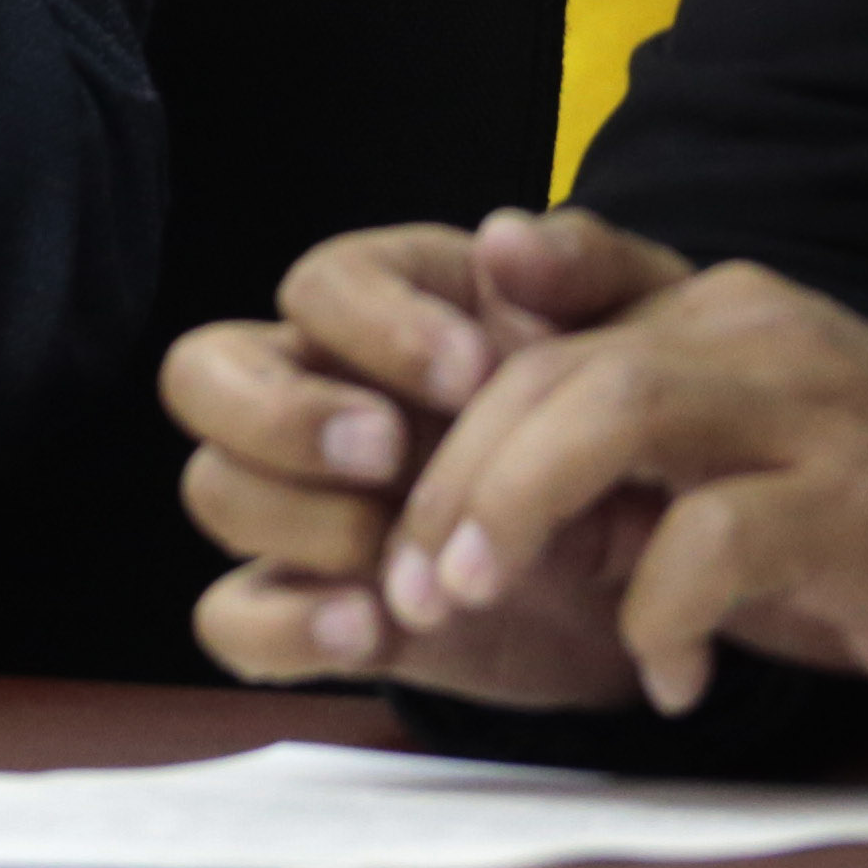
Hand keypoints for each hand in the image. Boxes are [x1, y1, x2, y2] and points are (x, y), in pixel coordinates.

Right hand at [169, 206, 688, 696]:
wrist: (665, 558)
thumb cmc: (632, 417)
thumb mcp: (640, 328)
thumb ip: (585, 267)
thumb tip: (503, 239)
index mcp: (386, 309)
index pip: (318, 285)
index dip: (376, 324)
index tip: (475, 374)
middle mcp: (319, 394)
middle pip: (202, 372)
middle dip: (282, 415)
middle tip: (389, 451)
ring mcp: (304, 502)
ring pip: (214, 487)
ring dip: (297, 521)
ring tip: (399, 552)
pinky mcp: (316, 604)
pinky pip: (230, 617)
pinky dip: (282, 626)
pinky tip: (372, 628)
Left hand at [375, 256, 867, 754]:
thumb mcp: (733, 470)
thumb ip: (619, 456)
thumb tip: (474, 500)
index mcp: (716, 315)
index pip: (542, 308)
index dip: (443, 374)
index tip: (374, 459)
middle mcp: (758, 334)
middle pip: (554, 366)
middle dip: (455, 475)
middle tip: (412, 580)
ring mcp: (816, 412)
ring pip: (616, 410)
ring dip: (518, 505)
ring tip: (479, 594)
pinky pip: (721, 535)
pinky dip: (664, 613)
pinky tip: (668, 677)